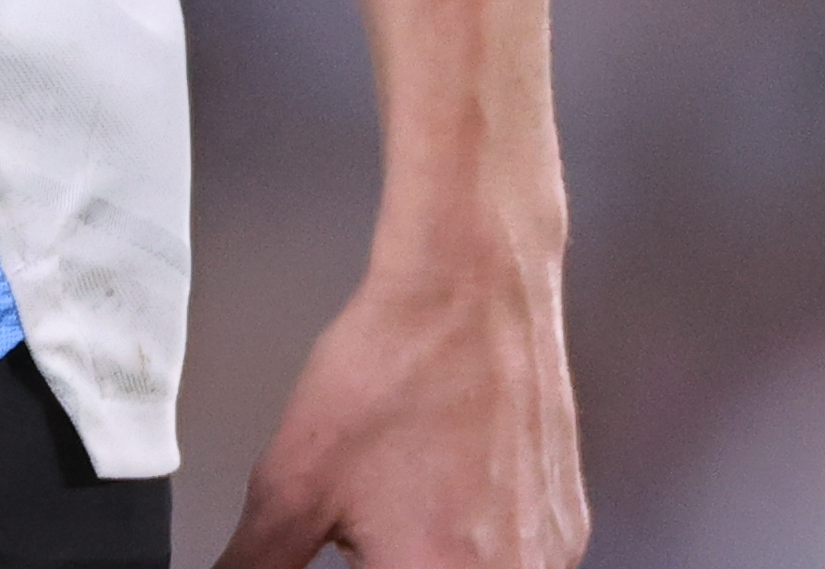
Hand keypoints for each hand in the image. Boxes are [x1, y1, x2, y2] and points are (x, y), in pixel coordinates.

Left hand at [212, 250, 586, 568]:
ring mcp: (552, 553)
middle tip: (370, 533)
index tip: (352, 551)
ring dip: (434, 559)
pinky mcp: (568, 524)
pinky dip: (477, 545)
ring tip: (405, 504)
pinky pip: (518, 559)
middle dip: (392, 562)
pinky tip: (442, 493)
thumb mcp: (294, 484)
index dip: (360, 567)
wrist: (471, 285)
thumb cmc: (396, 368)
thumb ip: (256, 563)